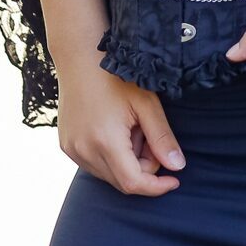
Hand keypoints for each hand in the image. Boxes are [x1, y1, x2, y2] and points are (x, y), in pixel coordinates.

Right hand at [56, 51, 186, 196]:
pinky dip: (110, 156)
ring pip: (108, 175)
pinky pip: (94, 165)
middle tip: (148, 134)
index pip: (133, 183)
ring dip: (126, 161)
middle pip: (122, 181)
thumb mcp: (146, 103)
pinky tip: (113, 128)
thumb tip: (178, 167)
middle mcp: (84, 151)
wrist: (80, 58)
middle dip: (143, 167)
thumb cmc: (116, 77)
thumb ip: (162, 137)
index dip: (156, 187)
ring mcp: (72, 150)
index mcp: (106, 141)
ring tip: (129, 127)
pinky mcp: (66, 146)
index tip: (174, 180)